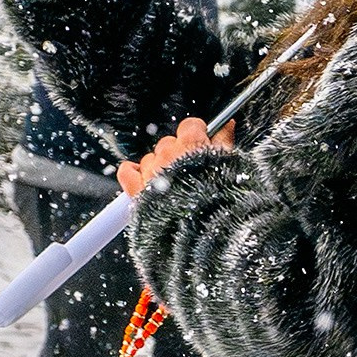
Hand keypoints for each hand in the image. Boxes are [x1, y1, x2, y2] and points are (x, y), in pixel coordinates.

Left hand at [118, 117, 234, 197]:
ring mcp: (152, 171)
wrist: (204, 231)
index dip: (198, 134)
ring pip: (151, 158)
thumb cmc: (220, 200)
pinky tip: (144, 178)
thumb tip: (227, 125)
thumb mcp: (229, 166)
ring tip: (173, 186)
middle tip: (189, 172)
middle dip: (179, 155)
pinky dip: (134, 173)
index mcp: (191, 145)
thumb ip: (225, 141)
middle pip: (169, 143)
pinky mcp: (138, 189)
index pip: (190, 126)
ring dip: (159, 168)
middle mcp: (168, 154)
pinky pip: (128, 171)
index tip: (202, 143)